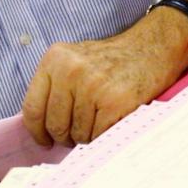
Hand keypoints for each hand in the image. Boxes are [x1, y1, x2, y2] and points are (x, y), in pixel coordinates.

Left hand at [21, 12, 187, 146]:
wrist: (155, 47)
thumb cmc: (115, 60)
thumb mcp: (77, 60)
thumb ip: (56, 86)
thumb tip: (41, 128)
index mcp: (56, 58)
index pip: (32, 107)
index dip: (38, 131)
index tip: (45, 140)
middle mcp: (71, 70)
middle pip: (55, 125)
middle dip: (67, 136)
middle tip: (81, 131)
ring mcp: (93, 86)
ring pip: (77, 134)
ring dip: (89, 136)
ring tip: (102, 119)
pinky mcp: (114, 102)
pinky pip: (98, 136)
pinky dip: (104, 136)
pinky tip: (113, 122)